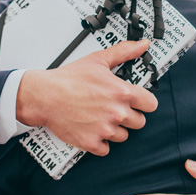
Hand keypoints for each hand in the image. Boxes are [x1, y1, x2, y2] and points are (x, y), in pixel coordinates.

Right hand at [16, 40, 157, 155]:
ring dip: (115, 129)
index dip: (144, 103)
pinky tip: (92, 130)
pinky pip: (106, 149)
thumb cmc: (68, 79)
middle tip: (114, 109)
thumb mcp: (98, 59)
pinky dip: (100, 142)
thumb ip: (124, 52)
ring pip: (123, 136)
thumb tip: (142, 45)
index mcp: (122, 92)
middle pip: (139, 122)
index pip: (151, 105)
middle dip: (129, 116)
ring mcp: (105, 130)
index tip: (137, 102)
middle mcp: (116, 112)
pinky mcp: (92, 142)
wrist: (44, 96)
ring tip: (101, 118)